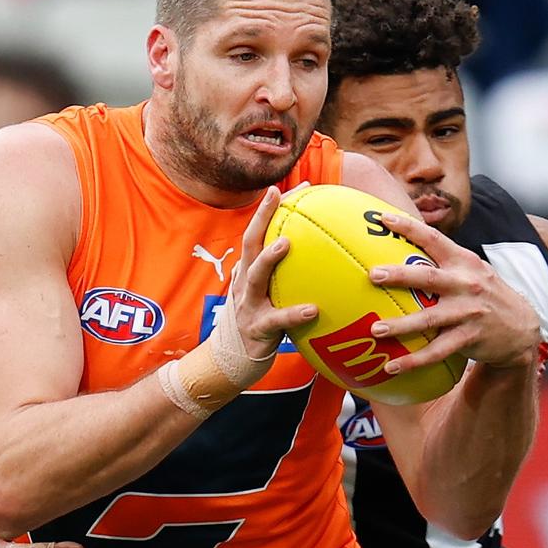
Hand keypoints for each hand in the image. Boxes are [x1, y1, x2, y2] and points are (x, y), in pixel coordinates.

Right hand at [229, 184, 316, 358]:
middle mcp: (244, 282)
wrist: (233, 359)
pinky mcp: (257, 329)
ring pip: (256, 276)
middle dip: (262, 217)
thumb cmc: (258, 320)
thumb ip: (282, 273)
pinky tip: (313, 309)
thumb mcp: (266, 292)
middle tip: (278, 195)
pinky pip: (277, 320)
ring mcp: (248, 305)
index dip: (269, 210)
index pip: (257, 233)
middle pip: (250, 243)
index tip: (286, 187)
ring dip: (269, 258)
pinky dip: (294, 313)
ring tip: (286, 243)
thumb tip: (315, 252)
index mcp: (248, 271)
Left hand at [366, 212, 539, 374]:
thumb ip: (443, 261)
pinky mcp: (470, 337)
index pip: (434, 239)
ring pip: (429, 318)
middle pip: (428, 277)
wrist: (522, 327)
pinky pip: (438, 351)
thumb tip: (401, 247)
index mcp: (463, 262)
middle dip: (399, 275)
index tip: (382, 218)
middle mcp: (466, 284)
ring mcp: (468, 311)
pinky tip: (393, 366)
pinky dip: (414, 360)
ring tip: (375, 329)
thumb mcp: (472, 271)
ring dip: (401, 325)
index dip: (408, 227)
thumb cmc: (483, 295)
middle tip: (372, 275)